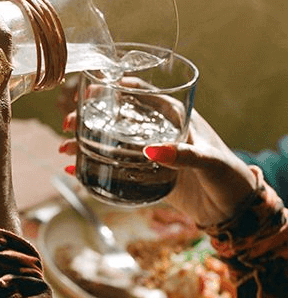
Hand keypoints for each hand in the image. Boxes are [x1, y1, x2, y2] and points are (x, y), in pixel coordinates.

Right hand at [60, 108, 257, 227]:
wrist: (233, 209)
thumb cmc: (228, 177)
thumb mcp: (209, 161)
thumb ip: (183, 155)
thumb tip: (152, 150)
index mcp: (177, 117)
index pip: (143, 94)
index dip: (116, 88)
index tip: (92, 91)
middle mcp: (159, 132)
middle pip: (118, 117)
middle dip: (90, 118)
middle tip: (68, 124)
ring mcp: (149, 154)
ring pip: (111, 142)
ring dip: (86, 143)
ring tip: (64, 148)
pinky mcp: (145, 176)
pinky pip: (113, 169)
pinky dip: (93, 168)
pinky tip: (74, 171)